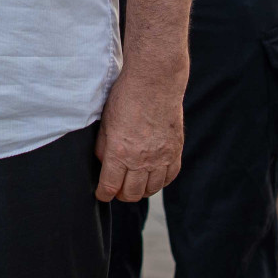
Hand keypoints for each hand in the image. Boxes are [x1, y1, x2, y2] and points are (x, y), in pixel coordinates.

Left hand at [94, 72, 182, 202]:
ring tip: (134, 184)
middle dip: (121, 195)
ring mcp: (161, 157)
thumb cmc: (126, 98)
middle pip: (131, 193)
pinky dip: (160, 182)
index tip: (102, 194)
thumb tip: (103, 163)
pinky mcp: (175, 151)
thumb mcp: (105, 122)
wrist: (155, 82)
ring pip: (151, 189)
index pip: (110, 186)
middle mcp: (141, 159)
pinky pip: (169, 177)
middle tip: (117, 189)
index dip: (104, 194)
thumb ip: (102, 146)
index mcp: (119, 152)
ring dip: (141, 191)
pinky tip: (153, 177)